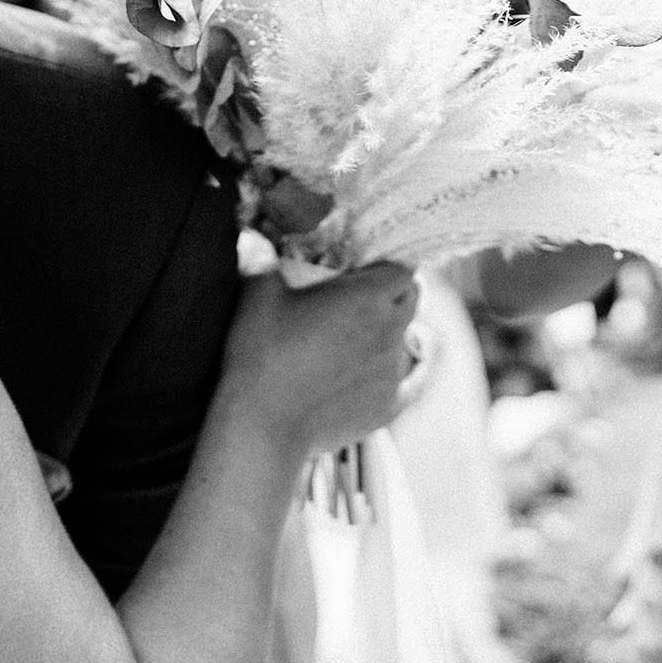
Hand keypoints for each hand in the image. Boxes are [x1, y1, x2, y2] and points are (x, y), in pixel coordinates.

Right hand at [215, 262, 419, 456]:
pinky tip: (362, 375)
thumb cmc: (261, 355)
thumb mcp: (256, 298)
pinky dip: (387, 375)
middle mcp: (390, 332)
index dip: (384, 267)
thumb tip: (252, 238)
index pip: (401, 270)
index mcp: (367, 298)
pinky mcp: (388, 406)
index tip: (361, 271)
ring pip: (406, 342)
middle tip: (358, 300)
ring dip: (387, 336)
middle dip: (393, 295)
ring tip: (352, 341)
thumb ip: (261, 262)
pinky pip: (403, 383)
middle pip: (411, 301)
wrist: (265, 425)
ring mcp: (393, 372)